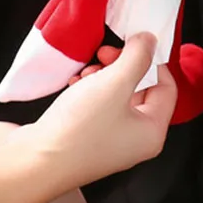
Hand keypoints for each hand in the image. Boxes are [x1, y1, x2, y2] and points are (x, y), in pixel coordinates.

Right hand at [31, 33, 177, 189]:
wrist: (35, 161)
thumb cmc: (81, 125)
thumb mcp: (115, 82)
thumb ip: (138, 56)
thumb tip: (150, 40)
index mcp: (152, 132)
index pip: (167, 87)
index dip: (152, 61)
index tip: (130, 44)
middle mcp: (136, 140)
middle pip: (141, 90)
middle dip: (123, 67)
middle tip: (103, 53)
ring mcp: (111, 142)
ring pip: (117, 95)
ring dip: (103, 76)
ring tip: (85, 72)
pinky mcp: (88, 140)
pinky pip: (98, 106)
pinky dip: (89, 90)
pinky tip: (74, 84)